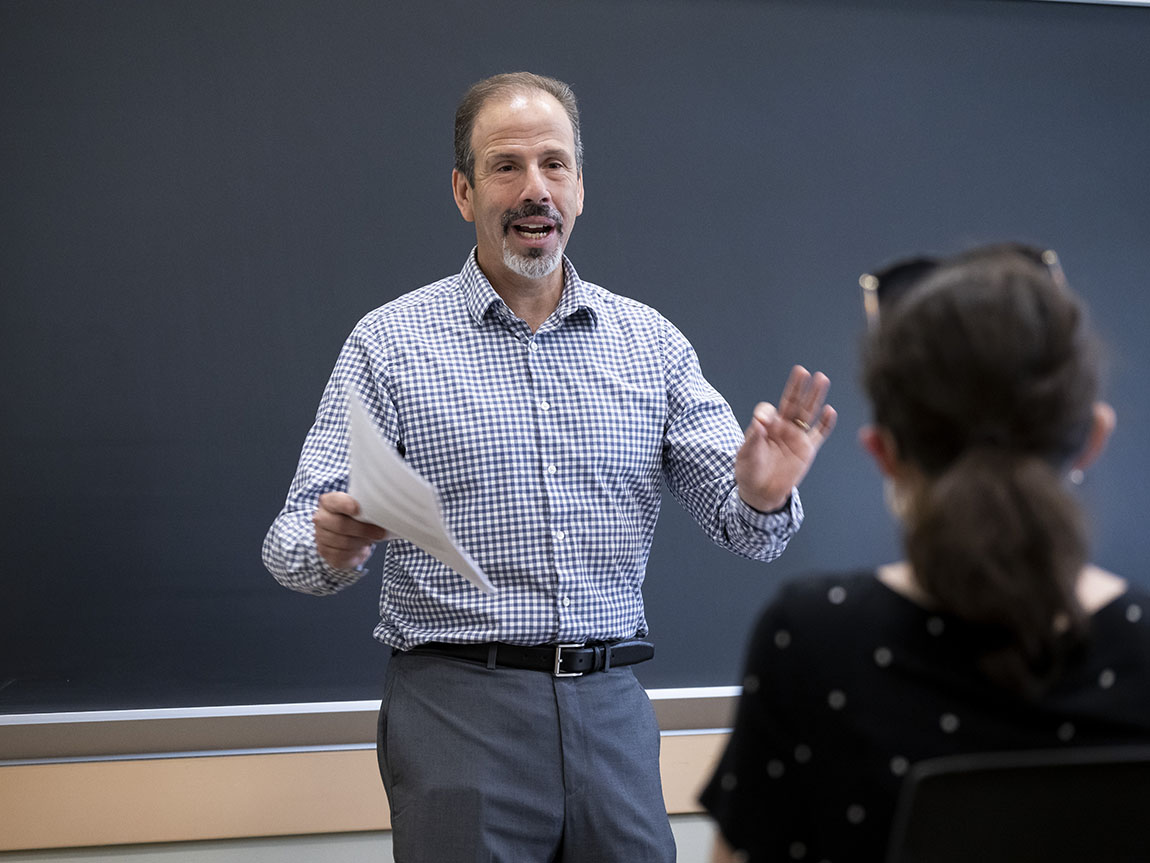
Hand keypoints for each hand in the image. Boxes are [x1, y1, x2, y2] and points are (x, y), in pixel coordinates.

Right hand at [313, 492, 388, 569]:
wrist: (347, 535)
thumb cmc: (355, 519)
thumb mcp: (360, 508)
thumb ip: (367, 507)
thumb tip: (385, 512)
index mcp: (328, 502)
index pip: (335, 501)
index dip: (346, 505)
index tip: (358, 509)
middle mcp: (321, 518)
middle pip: (341, 525)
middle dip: (363, 530)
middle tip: (379, 532)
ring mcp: (320, 536)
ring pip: (343, 542)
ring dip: (362, 542)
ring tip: (370, 539)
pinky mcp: (325, 552)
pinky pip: (341, 555)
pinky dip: (355, 552)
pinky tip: (360, 548)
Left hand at [735, 365, 836, 511]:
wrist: (760, 493)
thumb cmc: (749, 471)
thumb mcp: (746, 455)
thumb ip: (753, 438)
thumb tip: (760, 419)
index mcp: (765, 426)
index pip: (768, 410)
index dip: (767, 412)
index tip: (764, 419)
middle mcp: (782, 427)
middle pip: (792, 403)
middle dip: (797, 387)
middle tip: (802, 371)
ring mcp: (796, 437)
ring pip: (808, 413)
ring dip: (815, 396)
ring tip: (821, 378)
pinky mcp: (807, 450)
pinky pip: (819, 434)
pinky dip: (826, 423)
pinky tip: (830, 410)